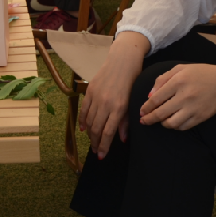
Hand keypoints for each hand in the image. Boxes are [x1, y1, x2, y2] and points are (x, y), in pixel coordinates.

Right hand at [79, 31, 148, 158]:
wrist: (123, 61)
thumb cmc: (133, 81)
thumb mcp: (133, 102)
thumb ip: (126, 121)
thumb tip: (122, 139)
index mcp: (118, 107)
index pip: (107, 132)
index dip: (104, 146)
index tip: (102, 155)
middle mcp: (105, 103)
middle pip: (96, 128)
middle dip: (95, 142)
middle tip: (96, 151)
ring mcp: (96, 97)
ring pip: (89, 120)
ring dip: (89, 134)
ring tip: (91, 142)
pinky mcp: (89, 90)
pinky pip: (84, 109)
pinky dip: (83, 120)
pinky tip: (83, 128)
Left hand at [138, 62, 215, 130]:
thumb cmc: (201, 73)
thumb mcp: (180, 69)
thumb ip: (162, 79)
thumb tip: (149, 95)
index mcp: (178, 82)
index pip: (156, 99)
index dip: (146, 107)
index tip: (141, 111)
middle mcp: (185, 96)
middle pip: (161, 113)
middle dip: (149, 119)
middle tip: (144, 121)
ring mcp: (194, 108)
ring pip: (171, 123)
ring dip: (162, 123)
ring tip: (159, 120)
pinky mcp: (201, 117)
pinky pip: (184, 127)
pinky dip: (175, 126)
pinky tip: (172, 122)